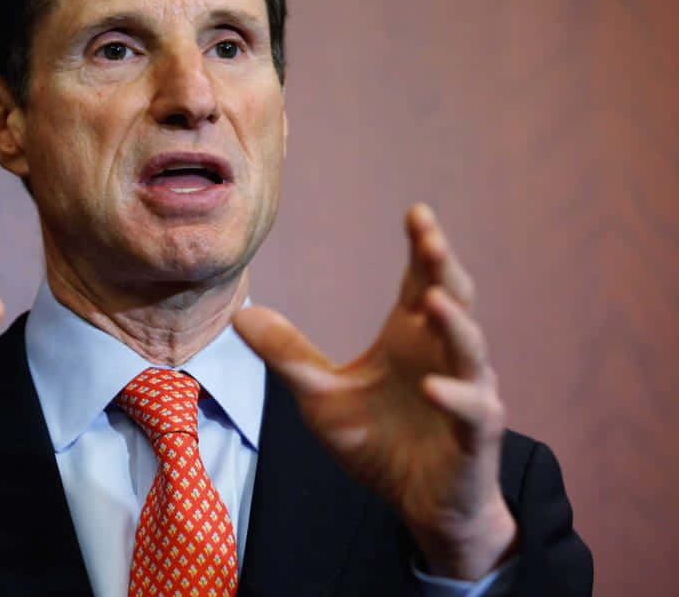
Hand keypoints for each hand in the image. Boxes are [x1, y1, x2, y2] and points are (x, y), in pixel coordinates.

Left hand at [233, 204, 515, 579]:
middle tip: (430, 237)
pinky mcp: (476, 435)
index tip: (416, 212)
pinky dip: (455, 397)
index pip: (422, 280)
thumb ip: (288, 354)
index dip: (424, 247)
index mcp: (411, 337)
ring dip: (456, 324)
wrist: (418, 503)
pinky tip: (432, 387)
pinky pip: (473, 410)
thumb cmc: (378, 442)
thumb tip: (240, 315)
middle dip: (445, 268)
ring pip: (471, 349)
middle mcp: (444, 355)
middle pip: (455, 299)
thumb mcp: (321, 395)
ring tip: (435, 300)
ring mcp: (466, 392)